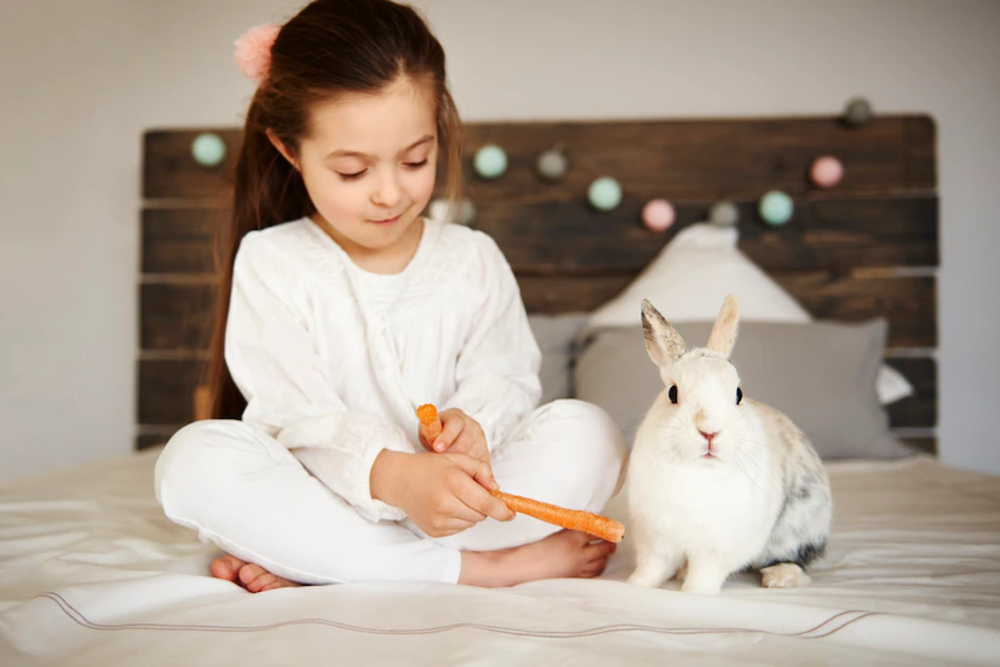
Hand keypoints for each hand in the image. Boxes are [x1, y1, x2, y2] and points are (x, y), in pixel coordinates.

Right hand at [370, 450, 513, 537]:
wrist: (400, 480)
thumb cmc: (431, 467)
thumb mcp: (458, 459)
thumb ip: (481, 470)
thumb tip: (497, 489)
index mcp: (453, 483)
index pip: (485, 503)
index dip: (502, 510)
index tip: (511, 513)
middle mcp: (444, 504)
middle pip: (481, 514)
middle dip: (483, 505)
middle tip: (470, 491)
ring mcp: (438, 520)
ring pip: (471, 522)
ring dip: (470, 512)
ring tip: (454, 497)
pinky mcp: (434, 530)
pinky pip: (459, 529)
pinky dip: (459, 519)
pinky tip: (446, 506)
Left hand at [419, 408, 488, 463]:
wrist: (446, 438)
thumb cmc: (435, 435)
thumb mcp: (427, 431)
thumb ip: (430, 434)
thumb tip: (435, 444)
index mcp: (456, 417)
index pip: (455, 423)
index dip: (446, 436)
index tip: (437, 448)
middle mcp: (472, 426)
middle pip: (465, 442)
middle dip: (451, 453)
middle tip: (440, 460)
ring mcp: (481, 440)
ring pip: (473, 454)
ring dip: (459, 463)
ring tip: (448, 465)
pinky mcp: (485, 454)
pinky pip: (480, 465)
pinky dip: (469, 470)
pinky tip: (458, 471)